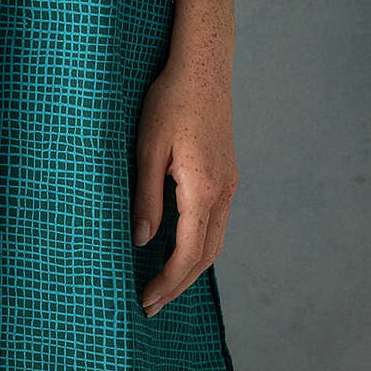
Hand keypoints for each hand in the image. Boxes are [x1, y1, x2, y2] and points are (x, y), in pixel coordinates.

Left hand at [131, 49, 237, 317]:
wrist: (204, 65)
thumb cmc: (170, 100)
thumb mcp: (147, 147)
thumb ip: (145, 197)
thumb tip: (142, 241)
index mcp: (204, 188)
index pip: (188, 252)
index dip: (167, 282)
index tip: (145, 301)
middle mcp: (224, 191)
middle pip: (206, 255)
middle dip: (178, 284)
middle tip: (150, 306)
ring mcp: (229, 182)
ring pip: (214, 240)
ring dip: (190, 267)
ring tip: (162, 285)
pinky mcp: (226, 172)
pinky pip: (216, 221)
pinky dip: (198, 244)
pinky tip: (179, 248)